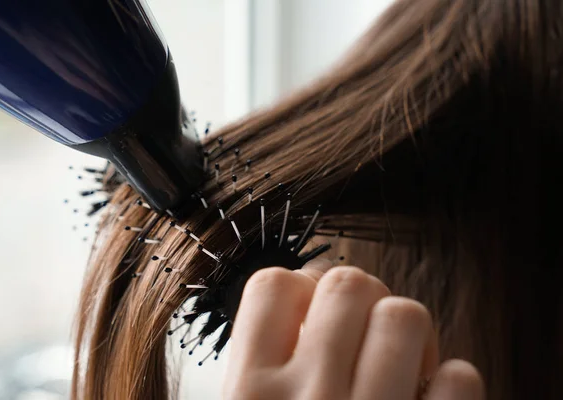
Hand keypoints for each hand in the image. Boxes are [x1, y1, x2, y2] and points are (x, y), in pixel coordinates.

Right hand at [222, 260, 483, 399]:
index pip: (273, 285)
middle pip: (348, 282)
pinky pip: (459, 377)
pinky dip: (451, 381)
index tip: (313, 308)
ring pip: (405, 314)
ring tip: (399, 362)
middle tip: (361, 333)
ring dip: (405, 332)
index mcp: (249, 394)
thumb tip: (300, 305)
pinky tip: (428, 397)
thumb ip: (259, 365)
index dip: (300, 285)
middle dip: (360, 300)